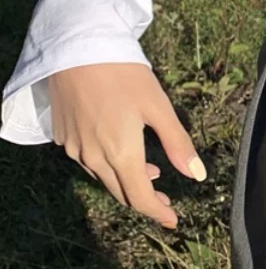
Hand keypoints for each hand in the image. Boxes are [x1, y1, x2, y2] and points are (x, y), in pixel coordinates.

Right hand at [48, 63, 206, 228]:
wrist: (76, 48)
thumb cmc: (123, 73)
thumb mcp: (158, 107)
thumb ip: (177, 144)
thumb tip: (198, 176)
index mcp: (121, 153)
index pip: (140, 198)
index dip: (158, 213)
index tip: (173, 220)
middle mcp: (93, 157)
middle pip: (121, 192)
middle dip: (145, 200)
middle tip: (165, 201)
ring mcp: (74, 148)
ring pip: (103, 178)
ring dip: (127, 182)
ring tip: (151, 172)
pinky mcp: (63, 136)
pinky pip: (87, 162)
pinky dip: (107, 165)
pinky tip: (120, 151)